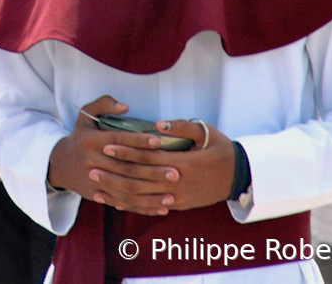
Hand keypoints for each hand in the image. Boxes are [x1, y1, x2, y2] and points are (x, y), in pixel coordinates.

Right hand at [48, 96, 175, 214]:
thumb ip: (104, 104)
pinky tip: (161, 209)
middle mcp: (93, 162)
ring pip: (126, 190)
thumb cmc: (79, 137)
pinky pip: (123, 203)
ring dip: (151, 195)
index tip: (158, 141)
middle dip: (152, 171)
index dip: (137, 141)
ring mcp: (95, 181)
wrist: (58, 165)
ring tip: (172, 195)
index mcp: (91, 141)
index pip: (117, 141)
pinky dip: (143, 208)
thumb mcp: (85, 116)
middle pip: (125, 168)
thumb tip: (126, 107)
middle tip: (175, 172)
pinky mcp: (98, 195)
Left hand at [98, 119, 236, 214]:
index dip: (126, 152)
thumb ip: (183, 126)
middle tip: (91, 167)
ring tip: (96, 186)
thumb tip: (159, 124)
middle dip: (114, 173)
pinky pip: (150, 207)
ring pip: (142, 197)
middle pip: (140, 179)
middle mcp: (177, 182)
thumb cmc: (221, 150)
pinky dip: (131, 205)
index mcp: (183, 162)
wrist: (240, 177)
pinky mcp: (178, 206)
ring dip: (117, 192)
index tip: (107, 146)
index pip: (148, 157)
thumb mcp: (207, 132)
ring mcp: (178, 197)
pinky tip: (115, 202)